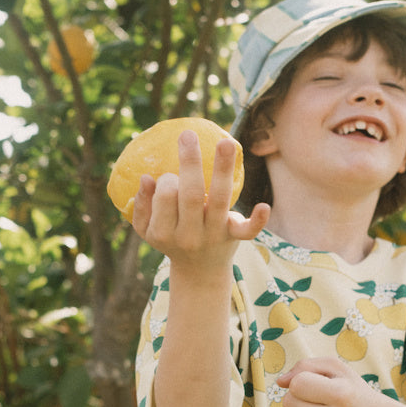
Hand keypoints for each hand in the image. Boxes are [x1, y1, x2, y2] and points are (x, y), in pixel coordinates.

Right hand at [132, 129, 268, 278]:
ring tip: (225, 142)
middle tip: (187, 135)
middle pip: (191, 195)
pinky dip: (257, 220)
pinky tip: (263, 206)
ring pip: (219, 199)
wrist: (199, 272)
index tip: (170, 177)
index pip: (165, 196)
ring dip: (223, 169)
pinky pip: (247, 231)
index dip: (167, 180)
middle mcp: (189, 236)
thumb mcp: (147, 230)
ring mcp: (214, 236)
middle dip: (190, 163)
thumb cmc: (171, 240)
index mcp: (164, 232)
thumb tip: (147, 177)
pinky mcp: (234, 237)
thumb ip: (142, 205)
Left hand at [276, 358, 387, 406]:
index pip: (297, 385)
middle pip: (289, 403)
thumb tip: (280, 382)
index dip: (301, 380)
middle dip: (297, 395)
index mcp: (342, 394)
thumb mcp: (335, 367)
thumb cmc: (351, 389)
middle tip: (316, 396)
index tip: (316, 382)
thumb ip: (304, 366)